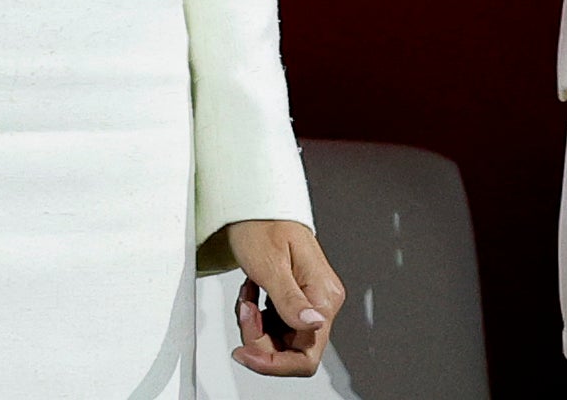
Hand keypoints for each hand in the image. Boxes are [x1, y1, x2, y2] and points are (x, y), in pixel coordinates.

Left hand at [224, 220, 343, 377]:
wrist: (254, 204)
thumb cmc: (262, 223)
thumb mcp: (270, 264)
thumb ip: (290, 299)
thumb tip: (313, 325)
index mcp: (323, 295)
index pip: (307, 354)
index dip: (274, 363)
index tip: (246, 354)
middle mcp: (322, 301)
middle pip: (293, 350)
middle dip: (261, 339)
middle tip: (244, 312)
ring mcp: (310, 300)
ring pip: (282, 339)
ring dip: (256, 326)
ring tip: (246, 295)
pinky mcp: (297, 297)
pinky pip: (276, 324)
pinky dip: (258, 316)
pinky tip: (251, 292)